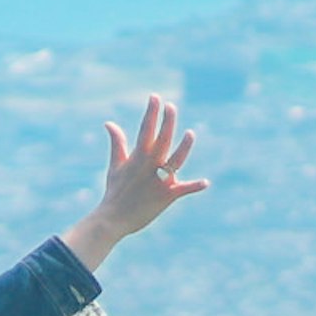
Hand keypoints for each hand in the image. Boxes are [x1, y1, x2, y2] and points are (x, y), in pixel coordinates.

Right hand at [73, 95, 205, 257]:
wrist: (112, 219)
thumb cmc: (115, 191)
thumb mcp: (115, 165)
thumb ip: (117, 143)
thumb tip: (109, 123)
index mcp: (138, 157)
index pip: (146, 130)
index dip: (151, 113)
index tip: (155, 97)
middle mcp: (149, 166)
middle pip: (161, 140)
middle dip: (167, 122)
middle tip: (171, 106)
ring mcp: (158, 180)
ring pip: (174, 160)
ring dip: (183, 147)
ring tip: (190, 133)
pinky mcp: (166, 196)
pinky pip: (182, 189)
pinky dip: (194, 186)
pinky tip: (205, 183)